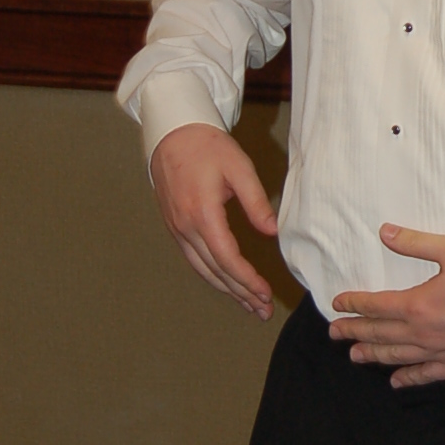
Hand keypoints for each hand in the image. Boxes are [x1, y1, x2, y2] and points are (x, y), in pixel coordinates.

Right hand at [149, 124, 278, 319]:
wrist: (172, 134)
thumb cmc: (207, 146)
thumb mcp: (238, 168)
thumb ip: (256, 202)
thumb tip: (272, 233)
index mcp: (203, 213)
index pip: (227, 258)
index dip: (247, 280)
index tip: (264, 293)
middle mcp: (186, 226)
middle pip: (215, 270)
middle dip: (240, 293)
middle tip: (262, 310)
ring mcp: (177, 229)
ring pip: (202, 269)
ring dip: (226, 290)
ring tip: (248, 305)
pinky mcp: (174, 227)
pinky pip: (193, 259)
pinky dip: (211, 276)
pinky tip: (226, 283)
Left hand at [330, 225, 444, 388]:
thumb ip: (415, 242)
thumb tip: (384, 232)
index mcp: (417, 305)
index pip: (375, 306)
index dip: (353, 304)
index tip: (337, 304)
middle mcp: (422, 334)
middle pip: (379, 335)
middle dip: (354, 332)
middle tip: (334, 334)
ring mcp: (439, 352)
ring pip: (397, 357)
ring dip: (373, 356)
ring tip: (355, 357)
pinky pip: (426, 375)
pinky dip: (408, 378)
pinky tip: (397, 381)